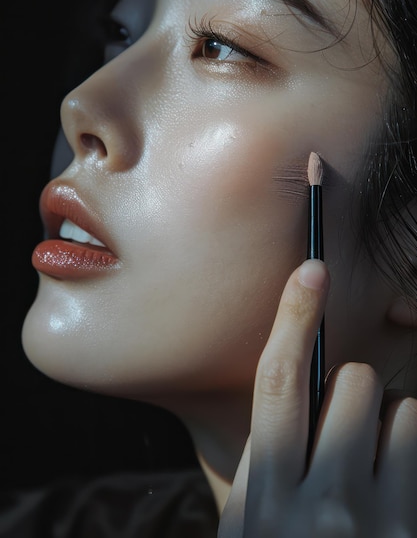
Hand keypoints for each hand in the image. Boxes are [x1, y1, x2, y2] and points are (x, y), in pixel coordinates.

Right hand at [218, 259, 416, 536]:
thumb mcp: (248, 531)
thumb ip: (264, 470)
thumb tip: (290, 410)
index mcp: (267, 494)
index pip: (279, 383)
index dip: (293, 319)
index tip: (312, 271)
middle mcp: (323, 501)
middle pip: (352, 383)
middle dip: (350, 391)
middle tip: (344, 427)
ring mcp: (378, 520)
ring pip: (401, 410)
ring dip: (387, 422)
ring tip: (372, 463)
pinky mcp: (413, 526)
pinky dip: (409, 444)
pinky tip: (396, 481)